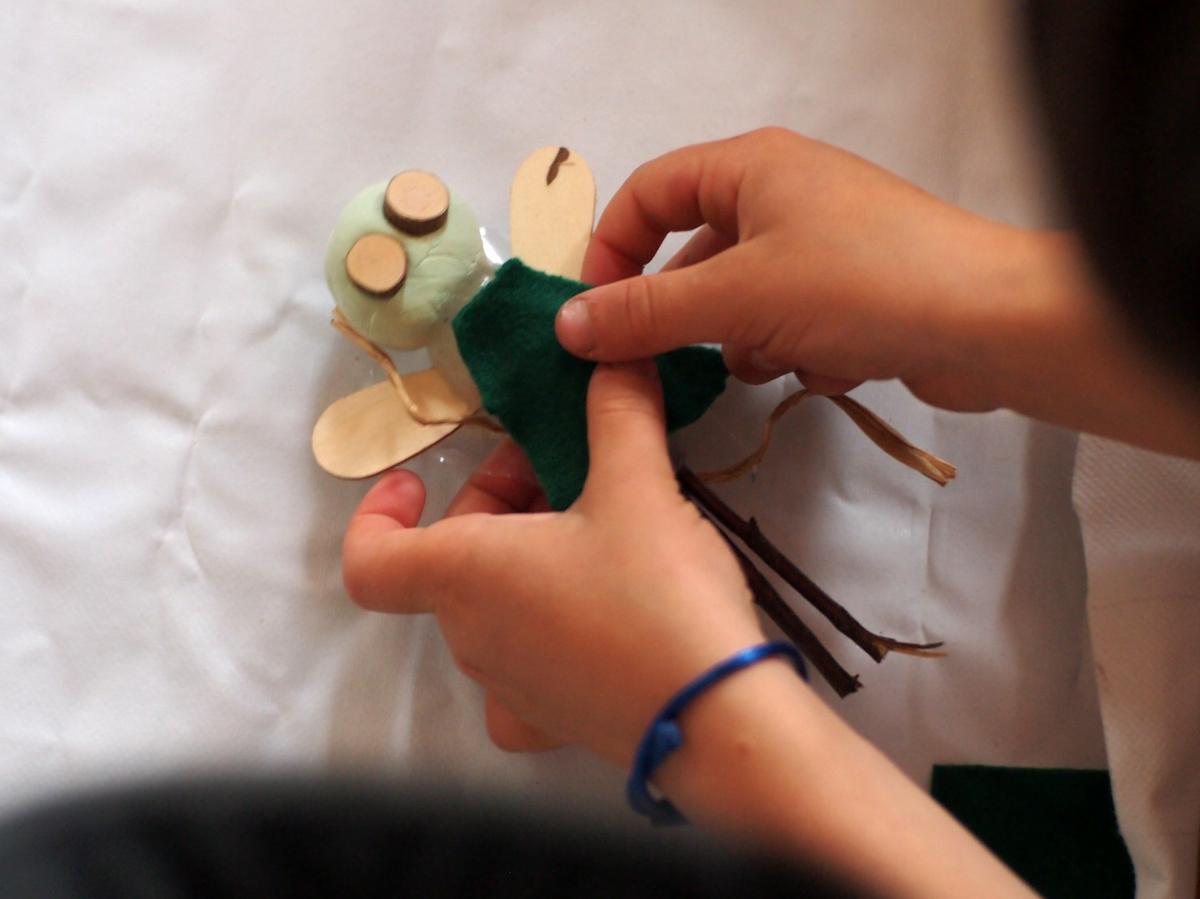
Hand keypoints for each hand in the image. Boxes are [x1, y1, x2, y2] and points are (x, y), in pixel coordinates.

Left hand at [341, 361, 765, 763]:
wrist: (717, 715)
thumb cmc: (655, 593)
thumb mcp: (638, 483)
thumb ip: (618, 409)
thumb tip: (612, 352)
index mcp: (465, 574)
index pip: (370, 559)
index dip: (378, 513)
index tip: (418, 479)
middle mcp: (471, 636)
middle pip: (452, 561)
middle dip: (500, 504)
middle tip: (569, 470)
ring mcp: (509, 686)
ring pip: (491, 607)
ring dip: (528, 557)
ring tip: (603, 525)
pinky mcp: (553, 720)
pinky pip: (524, 673)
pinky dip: (544, 636)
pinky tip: (592, 616)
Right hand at [557, 126, 1026, 409]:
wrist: (992, 326)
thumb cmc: (864, 284)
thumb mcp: (737, 296)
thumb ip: (646, 312)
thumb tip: (569, 324)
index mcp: (751, 167)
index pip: (649, 194)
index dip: (611, 249)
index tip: (591, 313)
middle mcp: (784, 196)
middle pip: (694, 256)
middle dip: (685, 312)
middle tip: (660, 360)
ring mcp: (823, 247)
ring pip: (741, 301)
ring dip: (746, 340)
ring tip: (773, 355)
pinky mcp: (854, 296)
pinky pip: (791, 326)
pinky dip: (797, 352)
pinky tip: (831, 362)